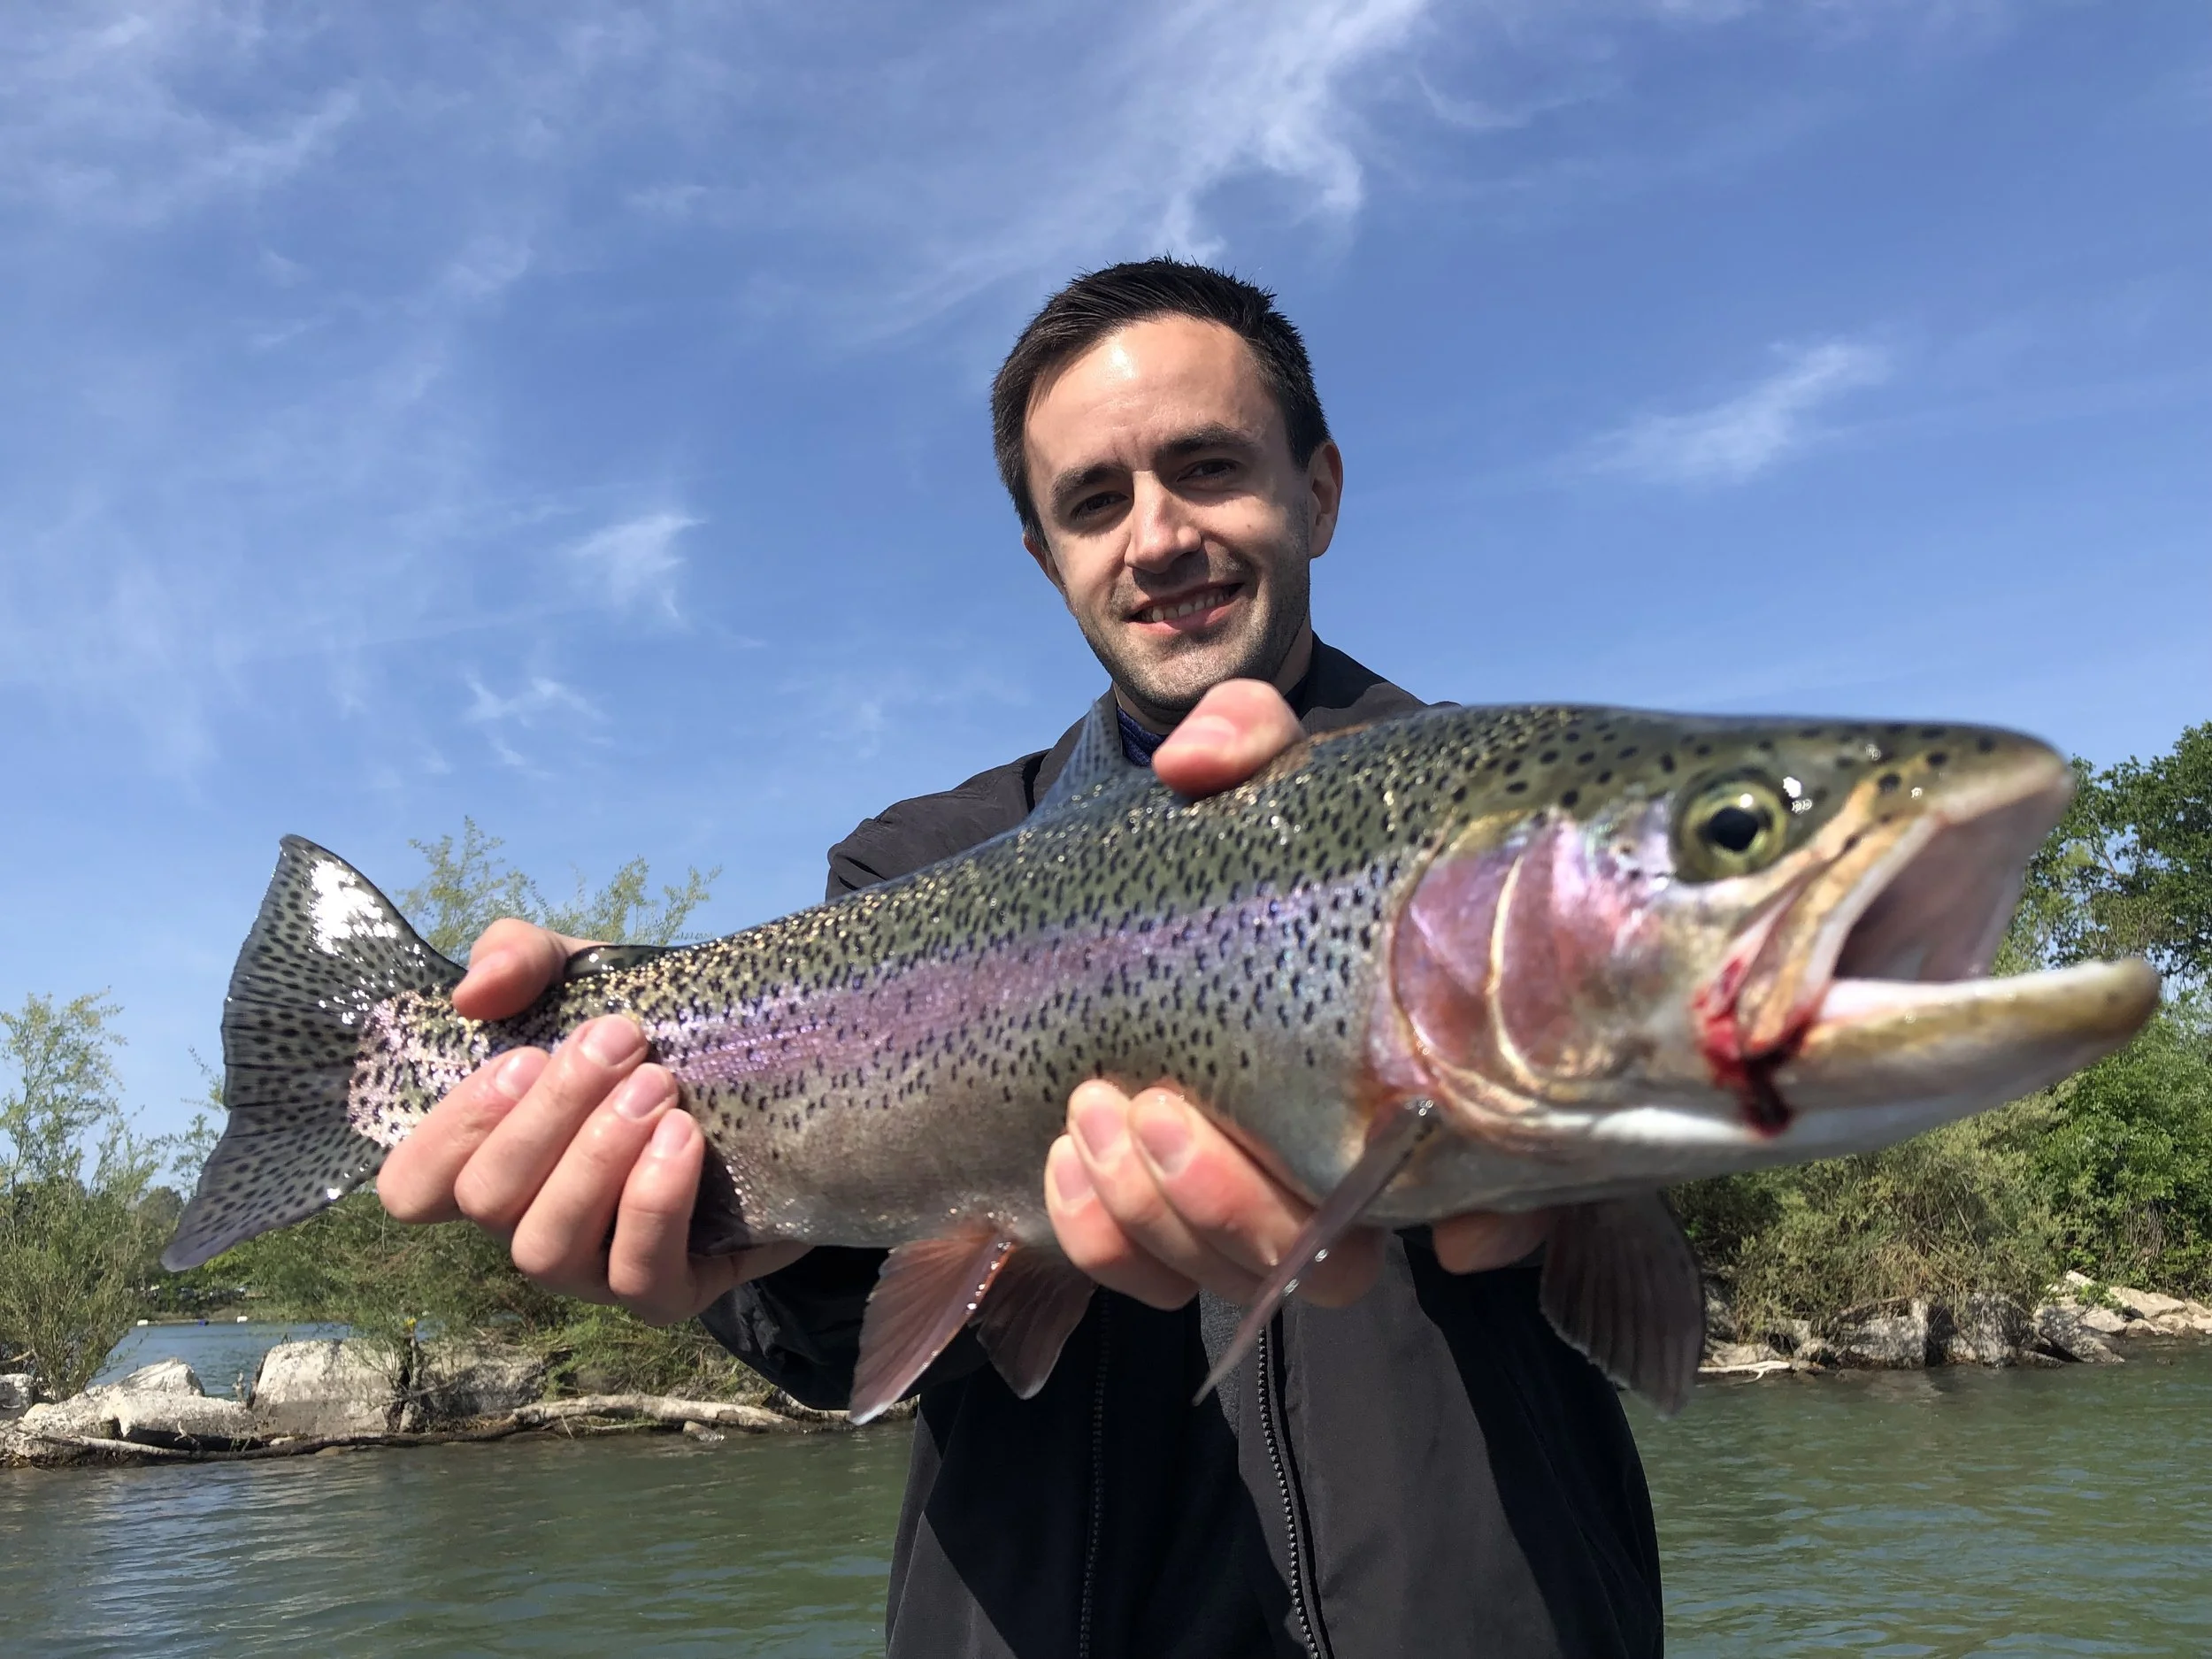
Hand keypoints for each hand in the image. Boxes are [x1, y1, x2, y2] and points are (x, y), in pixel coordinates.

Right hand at [376, 917, 805, 1322]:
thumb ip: (517, 960)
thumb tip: (473, 994)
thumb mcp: (584, 975)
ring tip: (657, 1088)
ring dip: (596, 1158)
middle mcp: (525, 1221)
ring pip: (547, 1246)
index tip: (522, 1058)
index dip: (450, 1130)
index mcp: (490, 1159)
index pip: (411, 1187)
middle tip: (620, 1042)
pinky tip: (684, 1139)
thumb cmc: (650, 1037)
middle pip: (487, 1201)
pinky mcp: (666, 1294)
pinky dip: (653, 1204)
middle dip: (549, 1115)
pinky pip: (636, 1277)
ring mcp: (589, 1270)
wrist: (771, 1079)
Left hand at [1042, 679, 1555, 1310]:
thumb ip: (1250, 743)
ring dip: (1162, 1213)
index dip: (1502, 1226)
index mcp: (1417, 1074)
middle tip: (1152, 1107)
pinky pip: (1150, 1278)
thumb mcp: (1263, 782)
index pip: (1509, 1185)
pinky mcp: (1173, 1229)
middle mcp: (1356, 1166)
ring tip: (1094, 1110)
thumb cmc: (1247, 846)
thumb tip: (1195, 766)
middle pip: (1338, 1261)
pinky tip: (1064, 1161)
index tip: (1462, 1236)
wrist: (1144, 902)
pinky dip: (1107, 1240)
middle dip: (1238, 1207)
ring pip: (1239, 1276)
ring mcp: (1262, 1206)